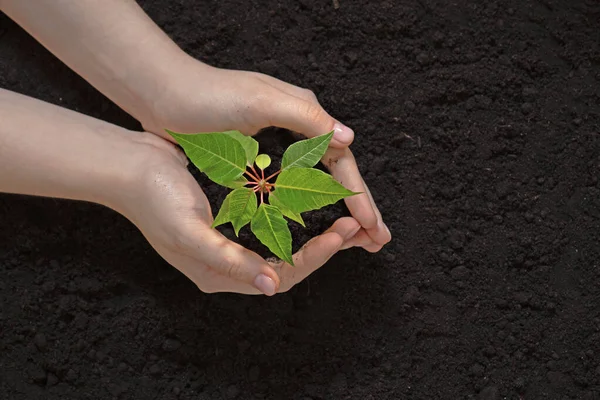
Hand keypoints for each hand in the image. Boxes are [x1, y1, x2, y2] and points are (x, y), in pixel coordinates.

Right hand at [117, 133, 362, 294]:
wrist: (129, 166)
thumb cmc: (154, 199)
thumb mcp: (189, 233)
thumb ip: (229, 262)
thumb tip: (271, 286)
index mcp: (218, 274)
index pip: (280, 276)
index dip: (314, 258)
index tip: (340, 235)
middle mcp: (227, 264)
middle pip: (288, 264)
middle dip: (323, 247)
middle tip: (353, 226)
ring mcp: (228, 242)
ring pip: (284, 245)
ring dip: (314, 232)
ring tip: (343, 217)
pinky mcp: (229, 221)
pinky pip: (272, 225)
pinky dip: (295, 217)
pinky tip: (312, 203)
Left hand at [142, 61, 391, 251]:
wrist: (164, 93)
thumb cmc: (208, 96)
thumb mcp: (259, 100)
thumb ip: (307, 118)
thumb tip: (350, 140)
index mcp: (304, 112)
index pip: (342, 160)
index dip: (358, 194)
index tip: (371, 227)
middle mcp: (297, 126)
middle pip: (337, 172)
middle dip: (359, 205)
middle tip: (378, 239)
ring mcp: (279, 140)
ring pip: (319, 180)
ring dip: (339, 207)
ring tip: (358, 236)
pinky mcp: (259, 152)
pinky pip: (295, 182)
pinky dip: (311, 202)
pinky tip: (317, 217)